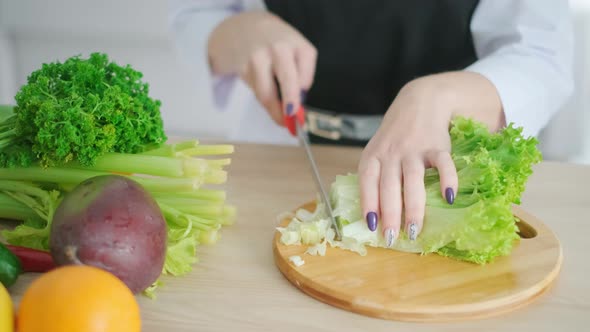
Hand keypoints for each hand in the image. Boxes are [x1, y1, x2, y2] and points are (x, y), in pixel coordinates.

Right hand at [208, 11, 316, 125]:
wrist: (242, 28)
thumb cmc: (275, 44)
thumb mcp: (294, 51)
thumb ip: (300, 75)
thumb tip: (298, 108)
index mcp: (297, 44)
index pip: (306, 76)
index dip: (303, 92)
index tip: (302, 105)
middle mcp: (279, 48)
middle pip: (288, 81)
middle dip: (290, 105)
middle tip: (291, 122)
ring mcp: (259, 57)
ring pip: (267, 94)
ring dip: (274, 111)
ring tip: (281, 119)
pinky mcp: (242, 67)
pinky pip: (256, 92)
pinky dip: (263, 100)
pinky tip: (266, 95)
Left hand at [358, 72, 504, 244]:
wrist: (419, 102)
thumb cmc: (395, 136)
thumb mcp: (378, 151)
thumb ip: (376, 177)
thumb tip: (373, 216)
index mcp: (374, 156)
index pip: (367, 181)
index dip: (368, 203)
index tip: (372, 226)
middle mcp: (391, 153)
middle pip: (389, 187)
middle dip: (390, 215)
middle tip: (392, 239)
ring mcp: (414, 149)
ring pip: (413, 180)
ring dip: (413, 208)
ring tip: (414, 231)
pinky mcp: (437, 146)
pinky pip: (443, 164)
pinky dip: (447, 179)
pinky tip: (449, 198)